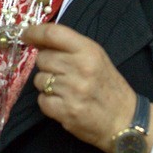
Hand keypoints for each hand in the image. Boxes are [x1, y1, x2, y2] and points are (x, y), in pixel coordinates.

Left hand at [22, 23, 149, 152]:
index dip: (35, 32)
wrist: (125, 120)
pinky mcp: (66, 111)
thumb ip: (71, 48)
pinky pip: (42, 100)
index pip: (53, 34)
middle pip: (42, 58)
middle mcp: (80, 68)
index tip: (26, 34)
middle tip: (62, 73)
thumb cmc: (108, 87)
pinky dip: (49, 102)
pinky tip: (64, 103)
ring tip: (66, 90)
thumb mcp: (97, 58)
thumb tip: (39, 40)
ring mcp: (72, 90)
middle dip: (47, 65)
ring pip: (39, 80)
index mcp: (89, 51)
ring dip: (48, 85)